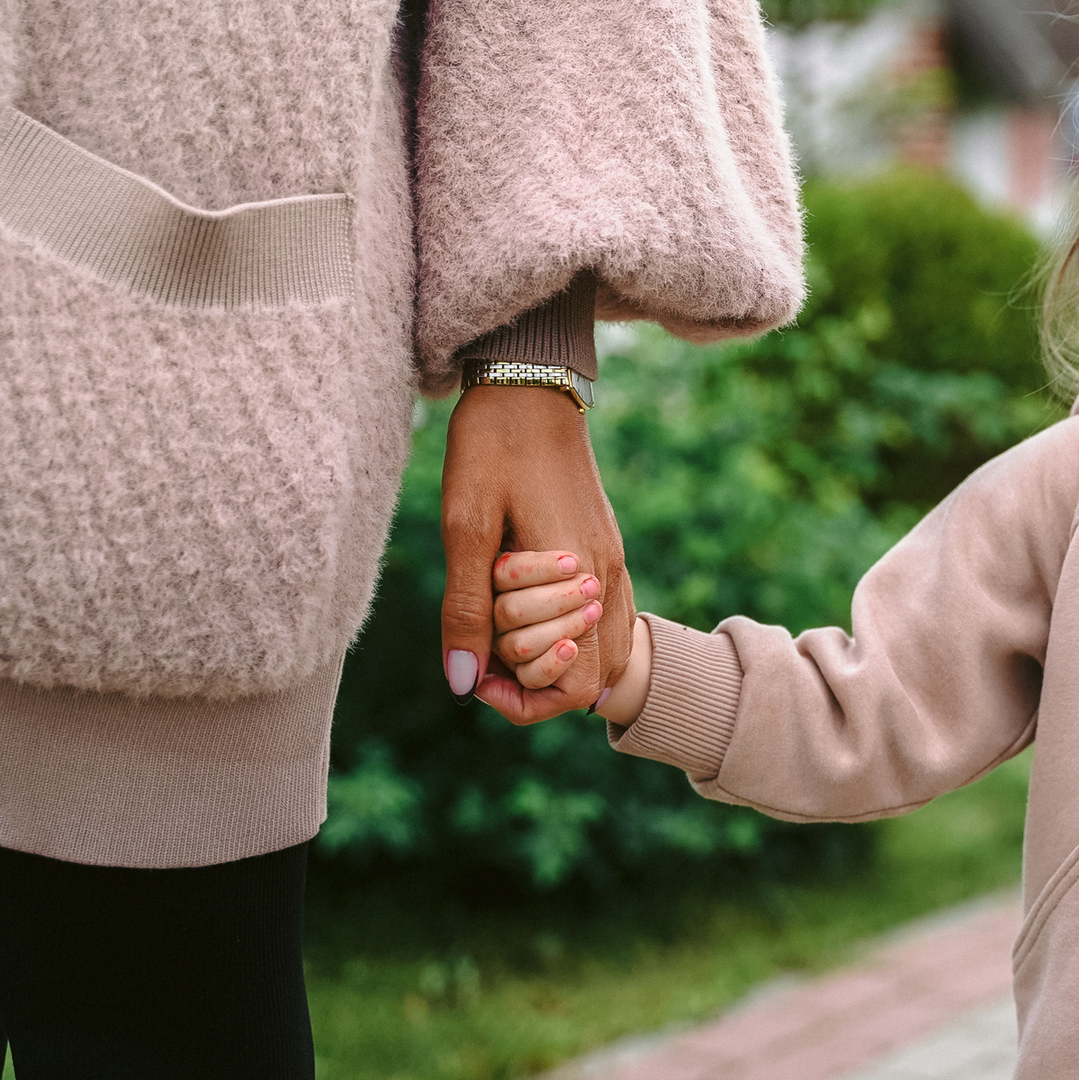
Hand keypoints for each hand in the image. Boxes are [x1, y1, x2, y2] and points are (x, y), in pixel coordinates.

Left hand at [440, 385, 632, 722]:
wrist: (530, 382)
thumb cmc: (492, 447)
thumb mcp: (465, 527)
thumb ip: (467, 608)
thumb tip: (464, 684)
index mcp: (580, 575)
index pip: (571, 684)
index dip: (520, 697)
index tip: (475, 670)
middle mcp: (609, 575)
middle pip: (590, 678)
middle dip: (532, 675)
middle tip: (483, 639)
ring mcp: (614, 560)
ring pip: (604, 652)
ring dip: (554, 658)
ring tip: (503, 632)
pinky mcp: (608, 546)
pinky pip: (608, 619)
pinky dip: (572, 634)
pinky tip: (530, 613)